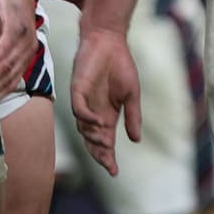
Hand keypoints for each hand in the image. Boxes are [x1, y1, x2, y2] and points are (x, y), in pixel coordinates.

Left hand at [70, 26, 143, 175]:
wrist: (109, 41)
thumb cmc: (120, 65)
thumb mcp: (132, 94)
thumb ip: (133, 117)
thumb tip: (136, 140)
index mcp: (107, 114)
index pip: (106, 141)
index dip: (108, 157)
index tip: (114, 172)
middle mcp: (93, 112)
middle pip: (93, 140)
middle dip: (100, 154)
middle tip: (108, 164)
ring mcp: (84, 102)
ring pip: (84, 129)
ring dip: (94, 138)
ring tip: (106, 143)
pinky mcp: (77, 91)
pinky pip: (79, 111)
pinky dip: (87, 119)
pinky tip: (99, 123)